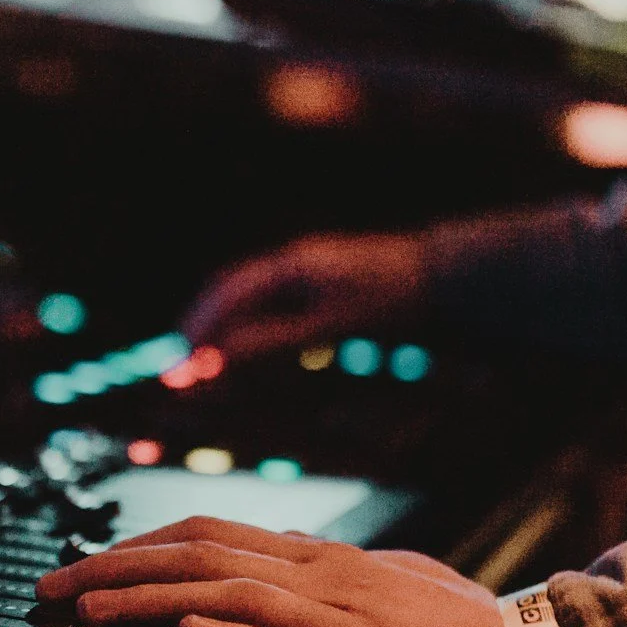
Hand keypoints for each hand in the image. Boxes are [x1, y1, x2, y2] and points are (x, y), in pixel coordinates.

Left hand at [33, 516, 532, 626]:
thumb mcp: (393, 608)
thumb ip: (325, 606)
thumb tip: (253, 616)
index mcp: (334, 565)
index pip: (218, 539)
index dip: (141, 549)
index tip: (83, 568)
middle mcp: (335, 583)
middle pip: (208, 556)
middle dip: (120, 569)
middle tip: (51, 588)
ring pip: (236, 599)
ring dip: (153, 602)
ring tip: (90, 610)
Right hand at [181, 232, 428, 359]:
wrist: (445, 276)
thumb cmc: (389, 298)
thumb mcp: (327, 325)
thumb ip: (271, 340)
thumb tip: (220, 358)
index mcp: (288, 267)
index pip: (227, 298)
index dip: (200, 331)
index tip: (181, 364)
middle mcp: (294, 262)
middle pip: (231, 290)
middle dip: (202, 325)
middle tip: (181, 360)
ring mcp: (311, 269)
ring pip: (252, 293)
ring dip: (226, 322)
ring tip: (207, 354)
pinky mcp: (329, 281)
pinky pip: (276, 298)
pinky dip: (254, 321)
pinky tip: (255, 340)